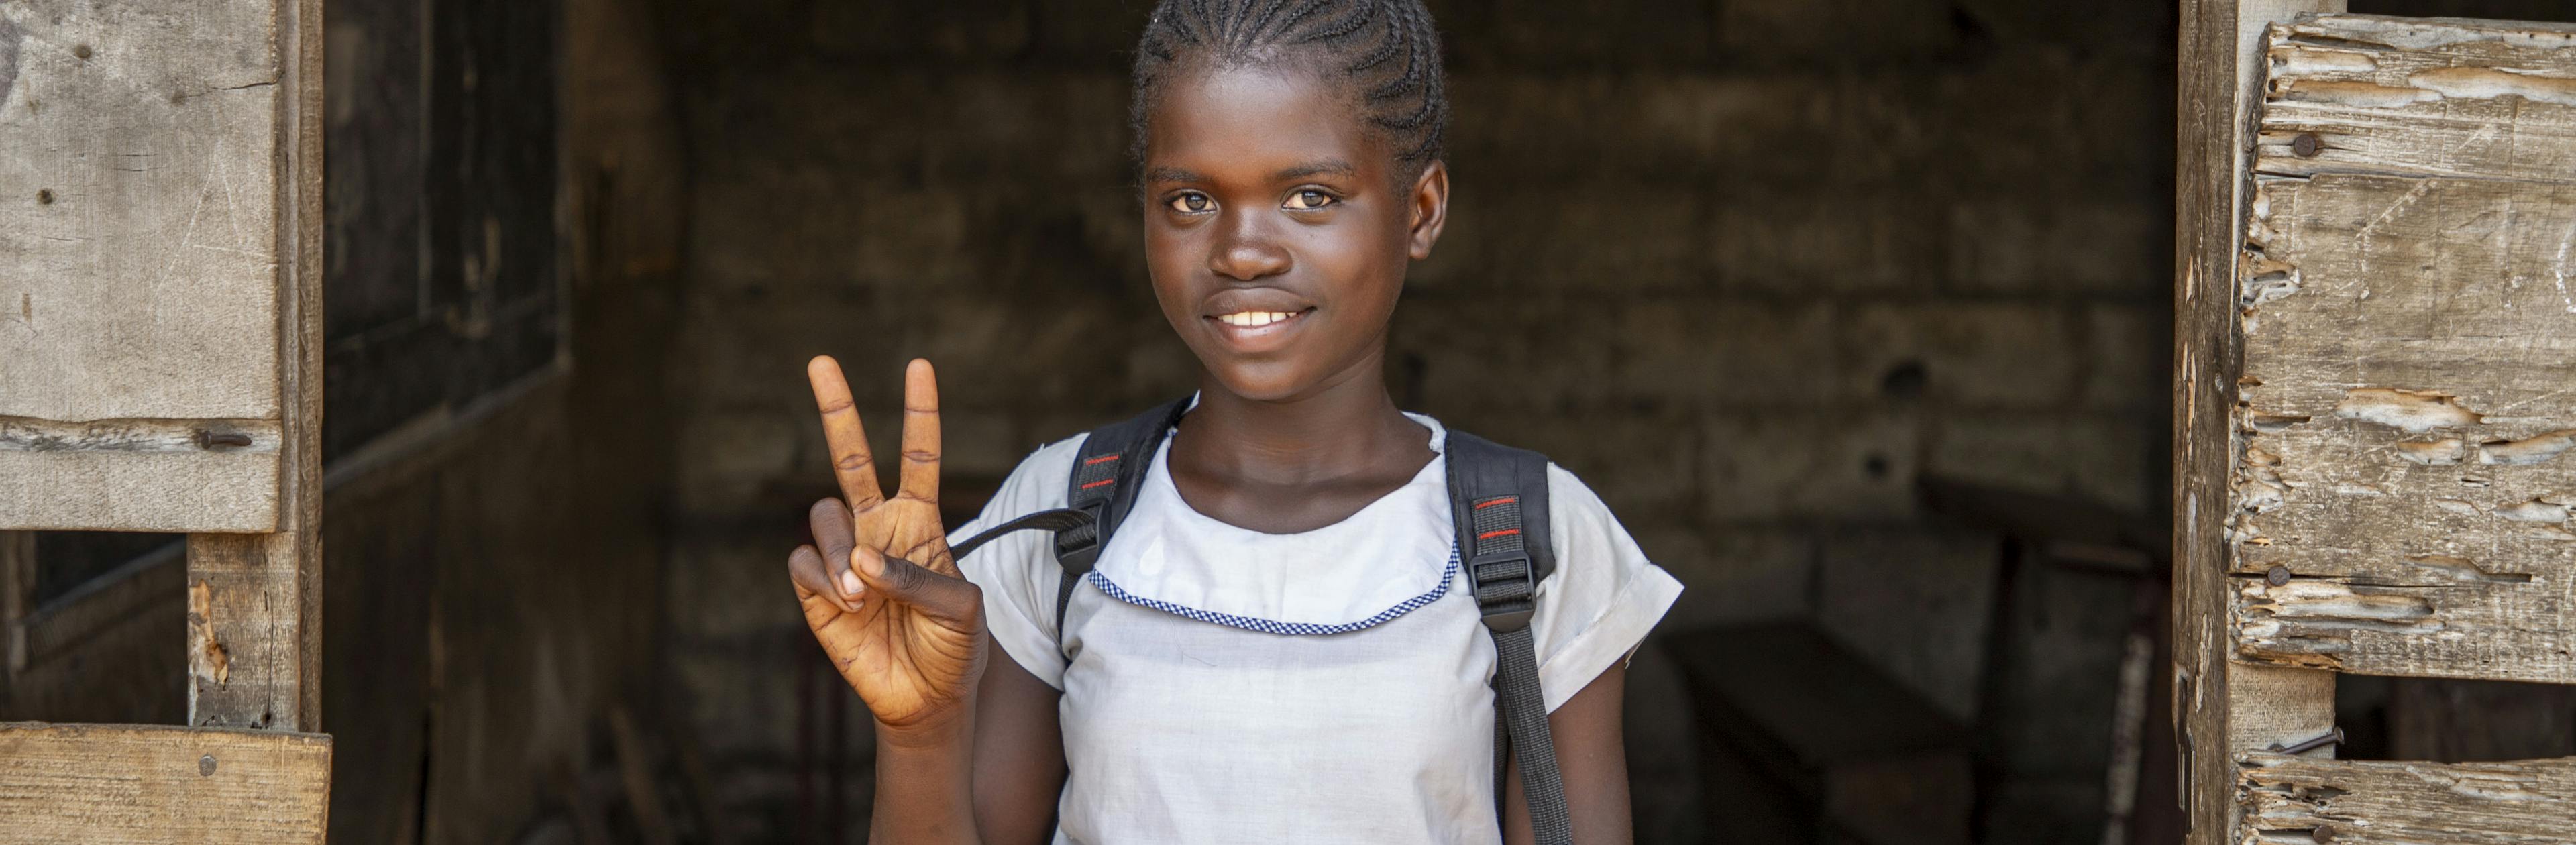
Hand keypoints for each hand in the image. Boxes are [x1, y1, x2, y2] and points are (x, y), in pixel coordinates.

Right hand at [787, 357, 986, 733]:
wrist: (927, 699)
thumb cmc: (955, 648)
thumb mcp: (962, 610)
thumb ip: (919, 578)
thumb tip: (861, 561)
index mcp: (920, 522)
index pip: (919, 456)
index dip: (919, 412)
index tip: (918, 366)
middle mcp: (878, 529)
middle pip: (852, 457)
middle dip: (836, 408)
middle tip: (820, 361)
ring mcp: (844, 556)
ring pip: (824, 514)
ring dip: (840, 551)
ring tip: (862, 595)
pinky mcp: (816, 590)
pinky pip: (802, 560)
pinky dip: (824, 578)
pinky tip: (848, 605)